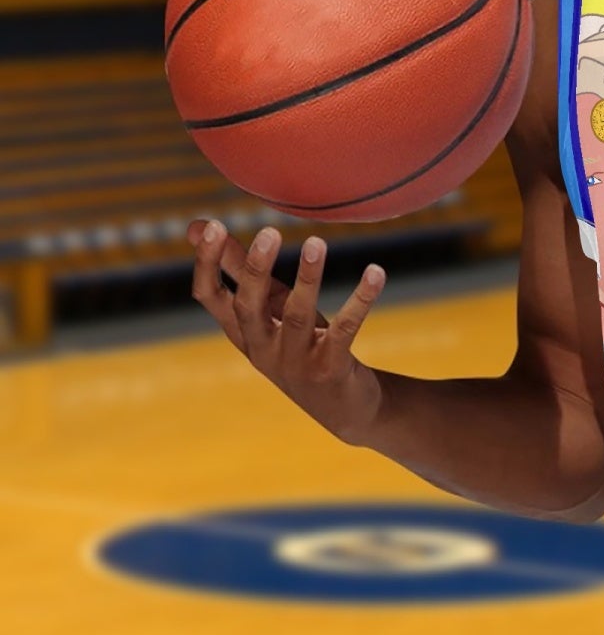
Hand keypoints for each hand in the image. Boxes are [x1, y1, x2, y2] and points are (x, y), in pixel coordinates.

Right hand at [189, 218, 384, 443]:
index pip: (209, 297)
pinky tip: (376, 272)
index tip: (210, 225)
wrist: (343, 408)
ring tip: (317, 242)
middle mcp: (263, 349)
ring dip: (308, 277)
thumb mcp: (269, 310)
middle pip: (249, 307)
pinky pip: (346, 329)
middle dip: (256, 268)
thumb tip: (197, 226)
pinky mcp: (331, 368)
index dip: (206, 263)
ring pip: (297, 315)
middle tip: (269, 231)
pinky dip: (361, 299)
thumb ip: (240, 269)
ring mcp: (296, 362)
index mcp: (243, 332)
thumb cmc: (300, 346)